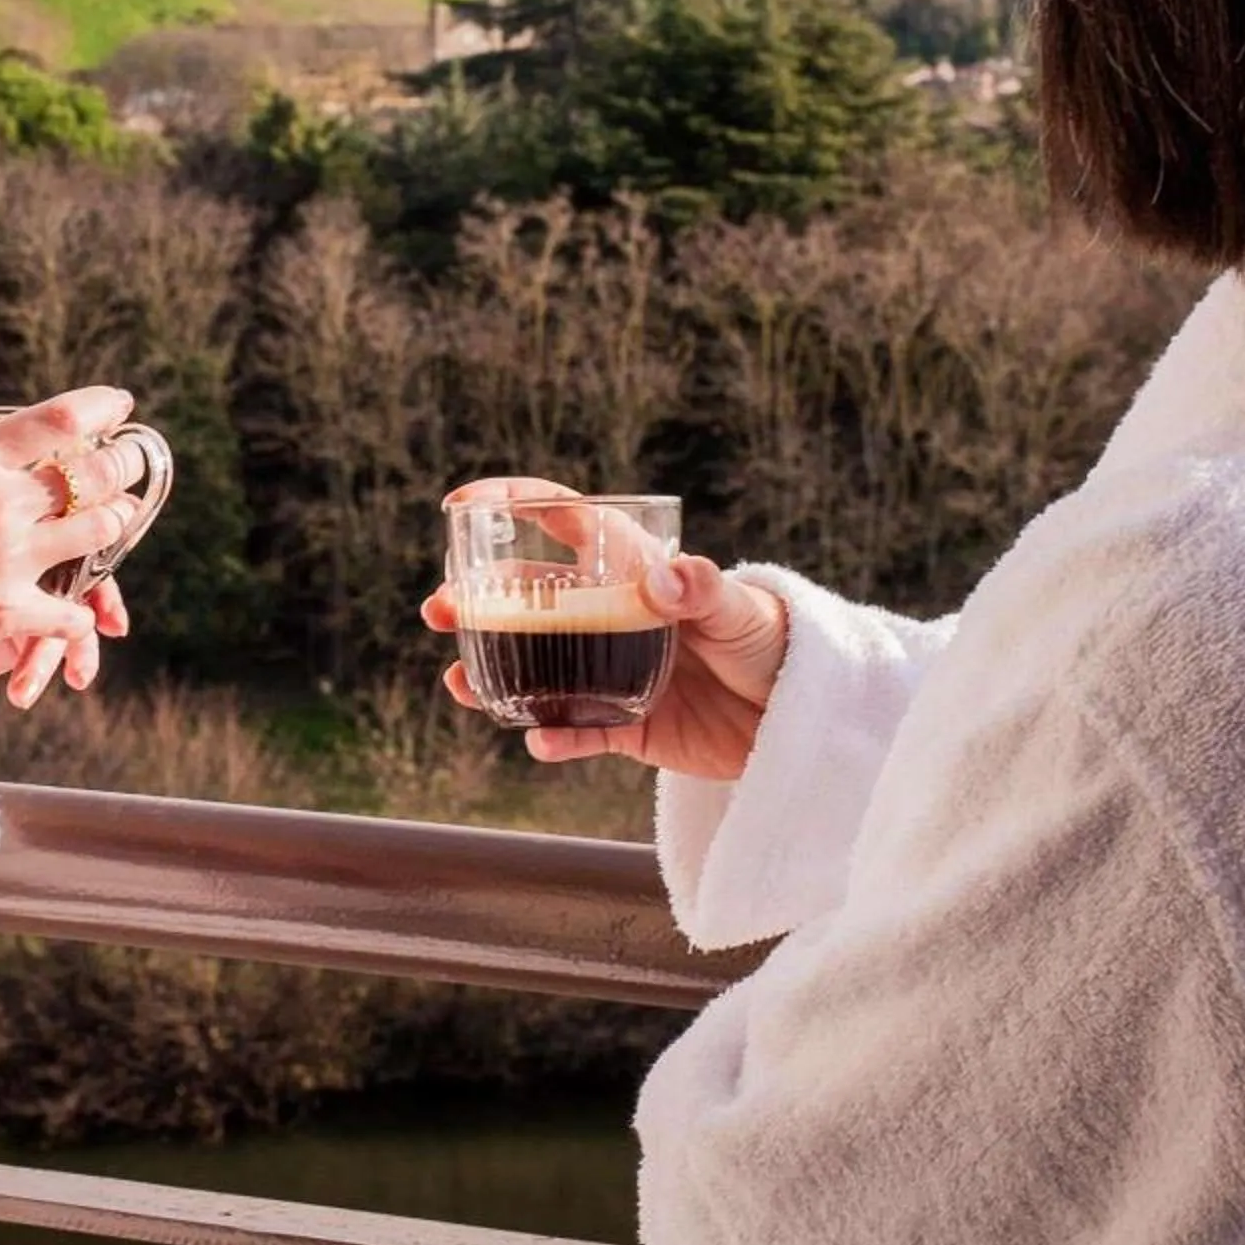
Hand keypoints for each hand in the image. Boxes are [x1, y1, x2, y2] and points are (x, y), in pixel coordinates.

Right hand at [0, 387, 145, 706]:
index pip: (57, 419)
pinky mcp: (8, 614)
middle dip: (123, 464)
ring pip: (99, 531)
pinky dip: (80, 612)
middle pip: (94, 473)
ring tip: (120, 517)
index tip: (119, 404)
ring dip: (115, 523)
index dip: (100, 407)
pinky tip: (82, 612)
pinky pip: (72, 609)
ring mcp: (8, 559)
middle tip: (130, 462)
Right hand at [424, 478, 787, 779]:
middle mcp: (614, 616)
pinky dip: (554, 736)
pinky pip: (578, 730)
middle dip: (477, 600)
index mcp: (636, 571)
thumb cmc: (777, 641)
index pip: (566, 523)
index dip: (512, 505)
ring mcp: (615, 671)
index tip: (462, 505)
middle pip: (530, 599)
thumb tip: (666, 580)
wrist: (808, 717)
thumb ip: (703, 590)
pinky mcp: (630, 725)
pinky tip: (538, 739)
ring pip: (537, 668)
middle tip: (437, 606)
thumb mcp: (741, 610)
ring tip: (458, 681)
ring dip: (493, 671)